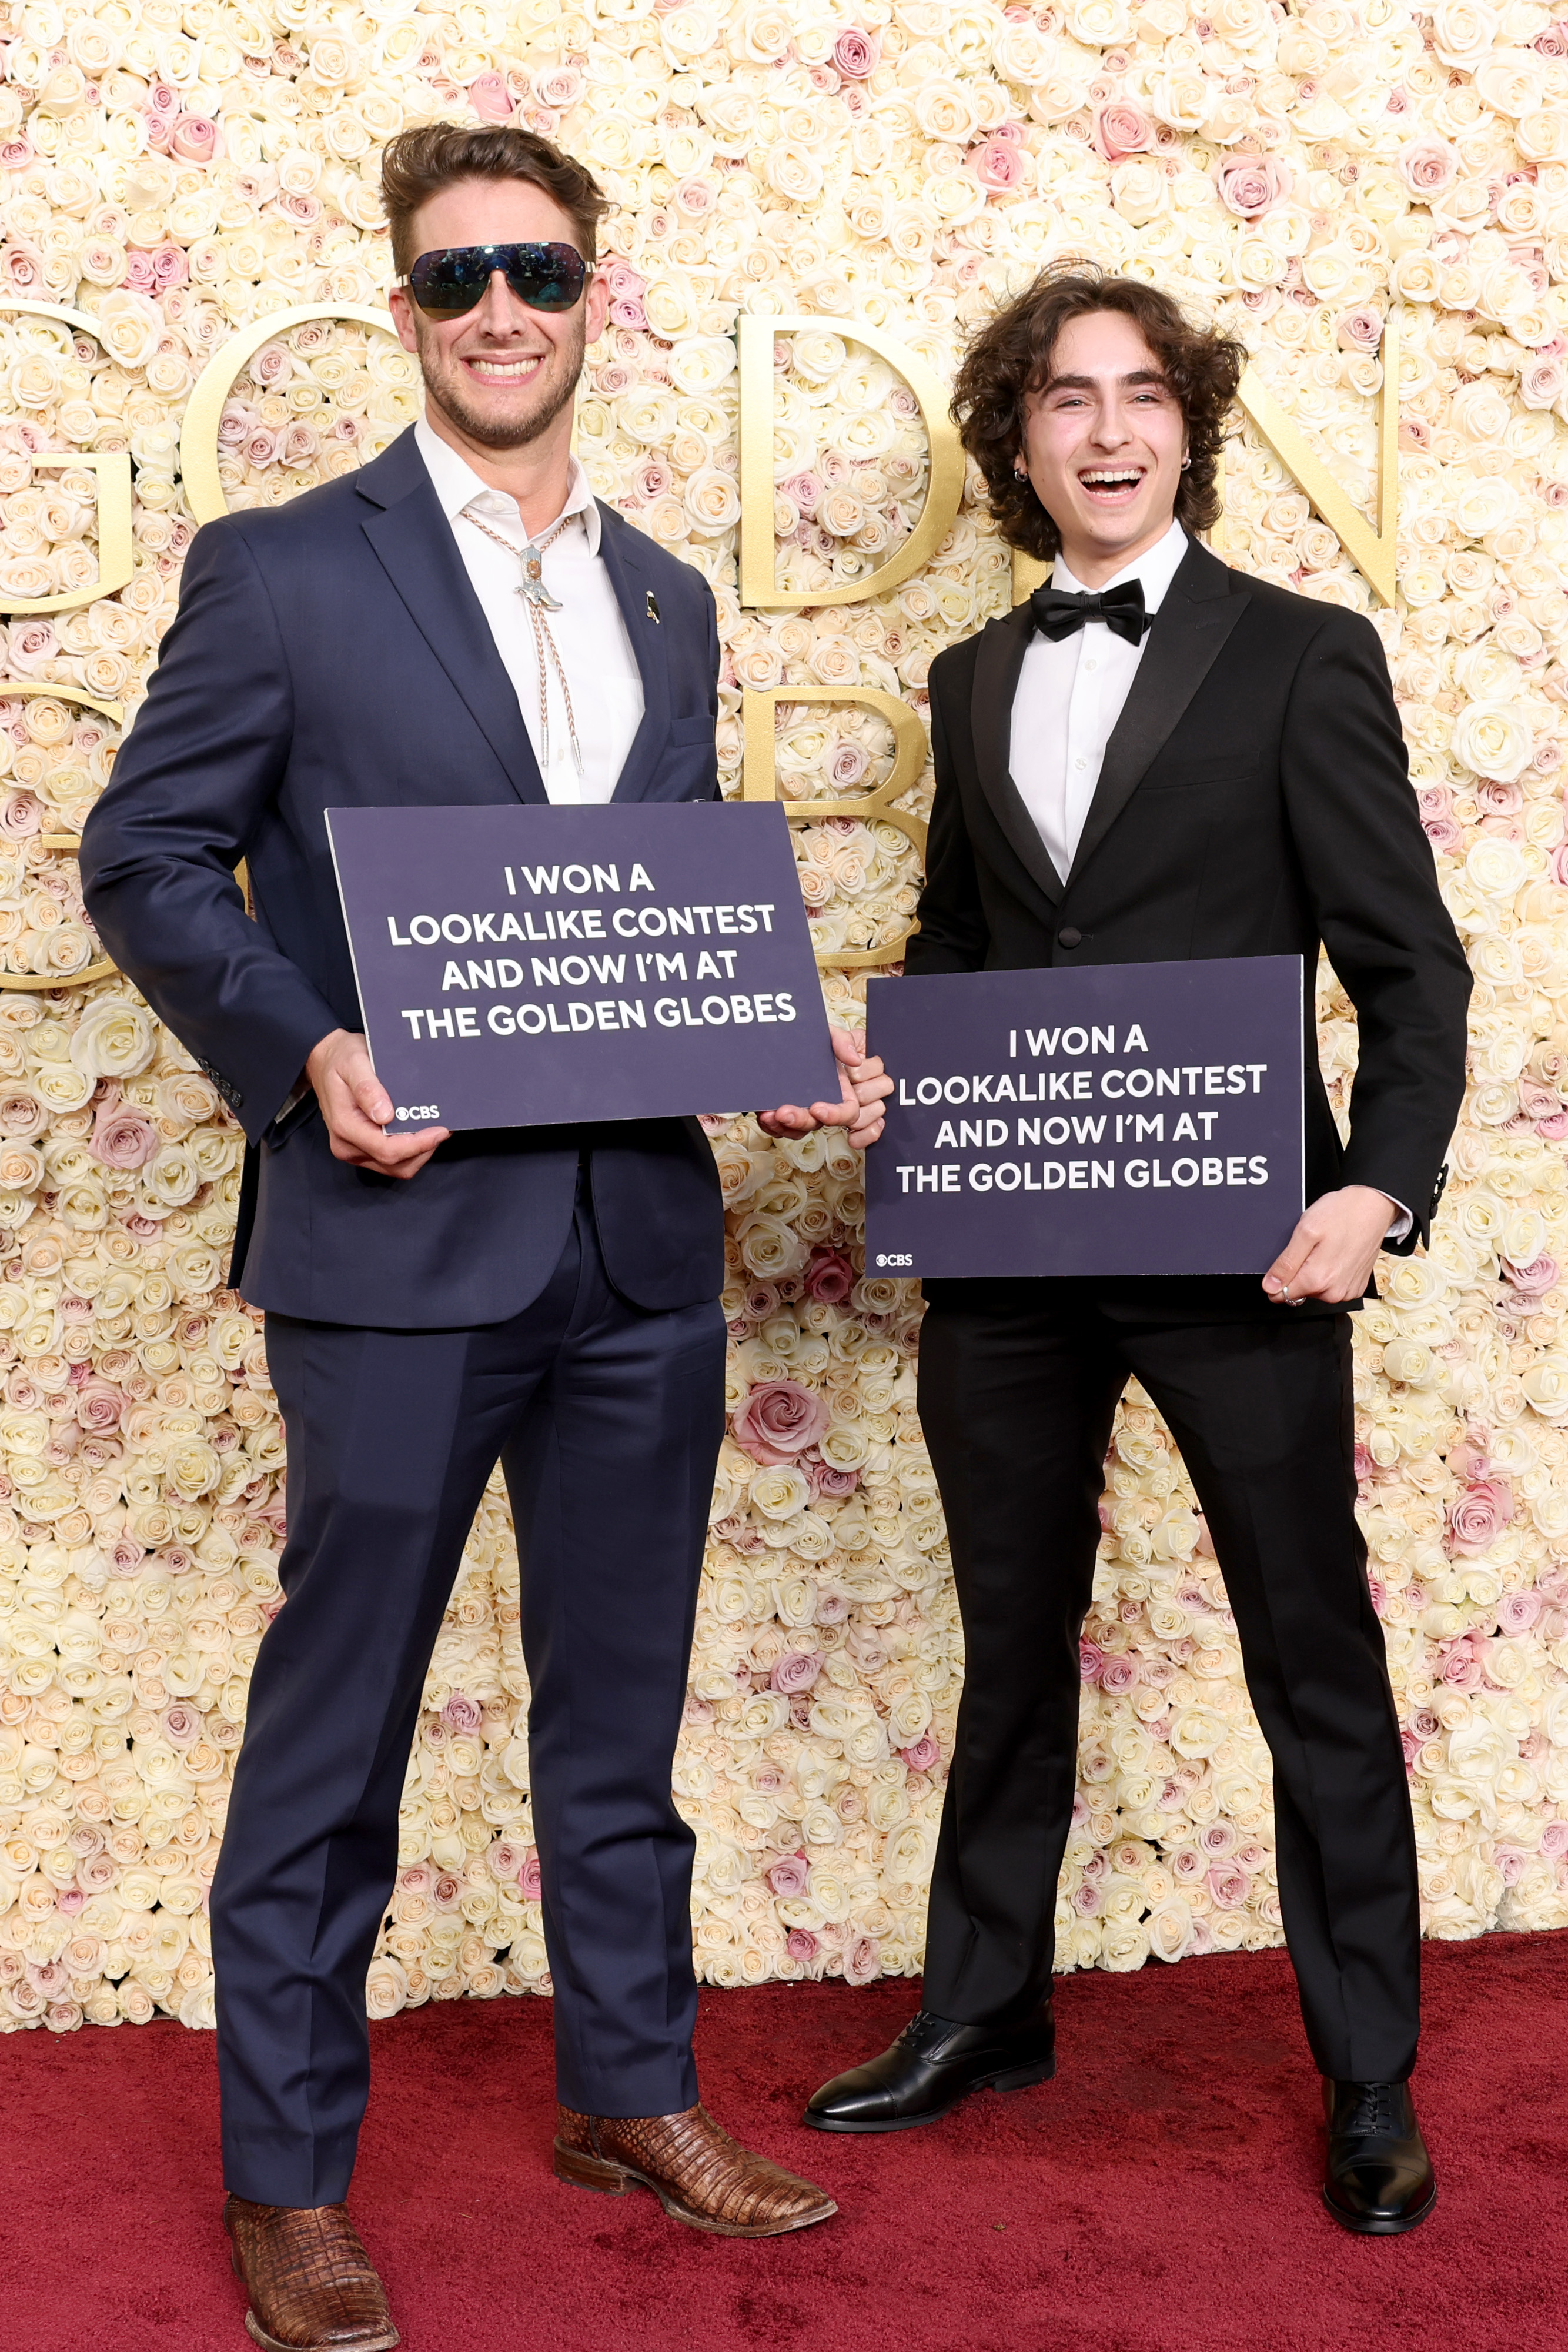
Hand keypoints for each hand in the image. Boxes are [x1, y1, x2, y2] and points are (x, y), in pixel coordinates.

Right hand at [305, 1028, 448, 1177]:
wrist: (325, 1061)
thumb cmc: (341, 1059)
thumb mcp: (353, 1064)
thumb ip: (367, 1089)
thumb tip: (385, 1115)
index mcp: (345, 1127)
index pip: (387, 1150)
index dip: (418, 1144)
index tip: (440, 1130)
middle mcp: (348, 1146)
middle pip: (395, 1164)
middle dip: (423, 1149)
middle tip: (443, 1128)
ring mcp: (355, 1151)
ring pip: (396, 1167)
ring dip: (419, 1153)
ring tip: (434, 1130)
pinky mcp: (362, 1150)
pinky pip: (392, 1161)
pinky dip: (411, 1151)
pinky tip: (420, 1132)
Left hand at [757, 1026, 893, 1150]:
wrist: (785, 1038)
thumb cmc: (812, 1039)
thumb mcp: (828, 1033)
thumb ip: (843, 1041)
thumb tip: (855, 1059)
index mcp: (840, 1090)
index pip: (847, 1112)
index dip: (834, 1115)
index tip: (817, 1108)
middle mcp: (823, 1103)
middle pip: (818, 1123)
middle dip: (800, 1120)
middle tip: (782, 1112)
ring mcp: (804, 1110)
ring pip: (798, 1130)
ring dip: (782, 1127)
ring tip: (768, 1115)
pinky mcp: (786, 1114)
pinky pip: (781, 1129)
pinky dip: (772, 1126)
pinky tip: (764, 1116)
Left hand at [1263, 1185, 1396, 1306]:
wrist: (1374, 1207)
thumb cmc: (1342, 1214)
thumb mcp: (1305, 1232)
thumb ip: (1286, 1263)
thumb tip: (1270, 1287)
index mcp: (1317, 1280)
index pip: (1281, 1295)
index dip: (1277, 1279)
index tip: (1288, 1261)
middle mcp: (1334, 1292)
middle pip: (1299, 1293)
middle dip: (1299, 1273)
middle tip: (1310, 1248)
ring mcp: (1347, 1292)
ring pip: (1316, 1291)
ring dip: (1315, 1273)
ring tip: (1326, 1249)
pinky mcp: (1356, 1287)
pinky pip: (1333, 1287)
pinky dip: (1331, 1273)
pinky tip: (1337, 1255)